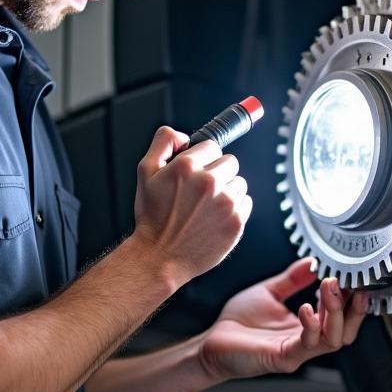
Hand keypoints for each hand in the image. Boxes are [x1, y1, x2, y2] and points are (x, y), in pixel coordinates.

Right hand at [132, 126, 251, 286]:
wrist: (160, 257)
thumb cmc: (153, 218)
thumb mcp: (145, 172)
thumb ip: (163, 142)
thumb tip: (183, 134)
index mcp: (187, 166)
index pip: (212, 146)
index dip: (203, 159)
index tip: (196, 173)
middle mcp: (209, 182)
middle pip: (230, 162)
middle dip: (217, 173)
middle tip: (201, 192)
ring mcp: (225, 202)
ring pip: (240, 182)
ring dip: (228, 191)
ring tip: (206, 207)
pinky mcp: (236, 221)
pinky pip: (246, 202)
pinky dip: (235, 209)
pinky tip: (215, 218)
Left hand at [197, 258, 368, 382]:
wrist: (210, 343)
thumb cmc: (237, 322)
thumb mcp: (269, 292)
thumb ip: (292, 279)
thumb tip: (313, 261)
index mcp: (307, 327)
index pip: (341, 316)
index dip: (350, 298)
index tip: (353, 277)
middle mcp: (306, 342)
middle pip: (346, 332)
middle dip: (353, 308)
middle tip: (350, 283)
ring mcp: (296, 352)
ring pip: (333, 340)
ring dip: (336, 312)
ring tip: (330, 287)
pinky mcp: (282, 358)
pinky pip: (306, 345)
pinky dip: (311, 325)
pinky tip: (306, 307)